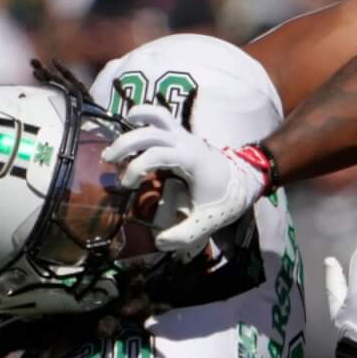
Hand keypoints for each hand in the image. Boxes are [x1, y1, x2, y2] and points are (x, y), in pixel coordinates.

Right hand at [103, 106, 270, 255]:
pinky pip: (162, 118)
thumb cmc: (227, 198)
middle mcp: (186, 142)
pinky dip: (145, 118)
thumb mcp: (208, 221)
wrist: (248, 178)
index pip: (156, 154)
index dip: (137, 167)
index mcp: (191, 160)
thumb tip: (160, 242)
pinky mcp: (183, 136)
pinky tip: (131, 131)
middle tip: (109, 160)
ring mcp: (184, 135)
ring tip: (117, 140)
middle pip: (150, 131)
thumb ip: (185, 234)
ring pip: (157, 115)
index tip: (128, 186)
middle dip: (126, 143)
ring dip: (134, 123)